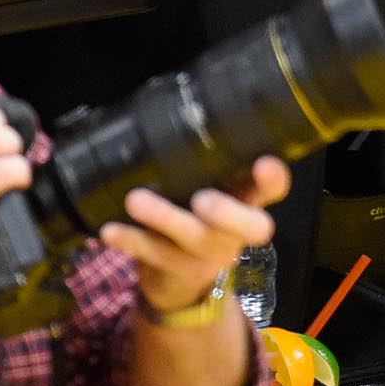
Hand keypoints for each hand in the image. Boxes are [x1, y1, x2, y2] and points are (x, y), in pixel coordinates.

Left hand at [103, 156, 286, 315]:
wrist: (178, 283)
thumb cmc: (195, 217)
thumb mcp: (209, 189)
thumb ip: (205, 161)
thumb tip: (176, 103)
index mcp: (248, 202)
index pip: (275, 189)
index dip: (274, 179)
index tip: (264, 163)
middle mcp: (236, 231)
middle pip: (252, 228)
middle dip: (229, 213)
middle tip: (202, 199)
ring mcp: (208, 256)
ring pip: (192, 240)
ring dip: (164, 219)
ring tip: (135, 200)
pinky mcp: (176, 271)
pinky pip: (152, 255)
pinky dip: (130, 241)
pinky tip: (109, 230)